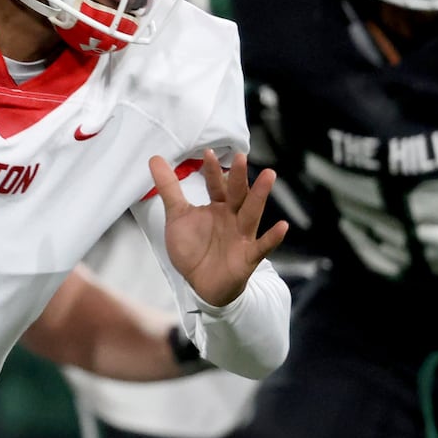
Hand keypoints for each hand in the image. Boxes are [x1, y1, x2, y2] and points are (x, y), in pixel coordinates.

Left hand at [148, 150, 288, 307]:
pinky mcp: (248, 257)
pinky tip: (283, 226)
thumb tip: (155, 158)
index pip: (217, 185)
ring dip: (260, 196)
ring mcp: (242, 236)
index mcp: (219, 206)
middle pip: (237, 194)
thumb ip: (169, 188)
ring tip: (269, 176)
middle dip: (238, 177)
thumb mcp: (177, 216)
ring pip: (252, 213)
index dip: (212, 171)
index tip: (208, 153)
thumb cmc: (194, 248)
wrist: (201, 284)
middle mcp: (233, 217)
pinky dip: (272, 238)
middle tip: (240, 157)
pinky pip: (262, 247)